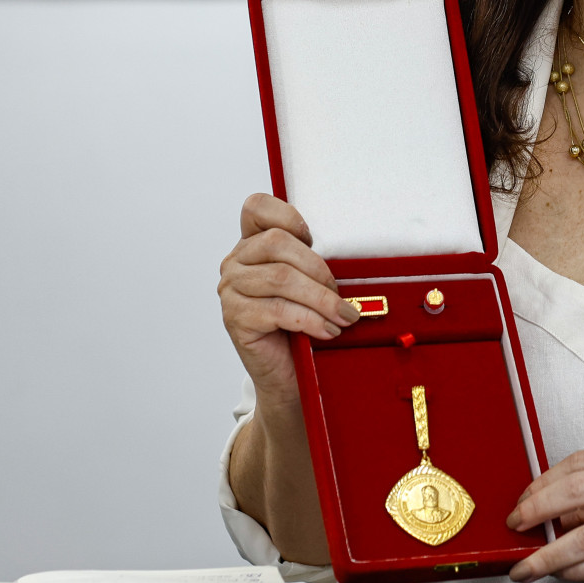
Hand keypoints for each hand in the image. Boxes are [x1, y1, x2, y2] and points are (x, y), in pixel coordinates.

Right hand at [218, 193, 360, 407]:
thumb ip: (313, 264)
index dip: (289, 216)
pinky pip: (278, 310)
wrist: (287, 375)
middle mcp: (235, 262)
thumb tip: (352, 260)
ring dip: (321, 299)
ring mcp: (231, 290)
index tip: (313, 239)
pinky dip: (311, 320)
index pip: (257, 207)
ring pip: (281, 278)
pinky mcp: (236, 318)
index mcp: (252, 244)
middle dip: (318, 268)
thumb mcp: (309, 286)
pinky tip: (327, 330)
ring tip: (344, 316)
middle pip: (277, 243)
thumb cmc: (301, 326)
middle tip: (341, 295)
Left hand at [504, 443, 583, 582]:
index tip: (525, 500)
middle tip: (517, 525)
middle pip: (576, 490)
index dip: (544, 482)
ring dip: (549, 554)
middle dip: (536, 509)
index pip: (581, 463)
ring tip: (528, 564)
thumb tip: (560, 508)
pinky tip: (564, 574)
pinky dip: (578, 572)